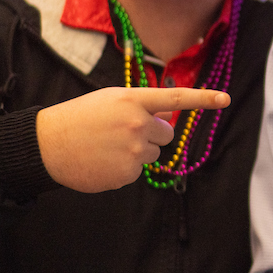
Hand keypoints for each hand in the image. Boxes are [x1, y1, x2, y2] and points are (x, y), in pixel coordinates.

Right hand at [36, 87, 230, 192]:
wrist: (47, 145)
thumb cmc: (80, 118)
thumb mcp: (110, 100)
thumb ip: (141, 106)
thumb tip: (168, 117)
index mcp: (133, 100)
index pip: (176, 98)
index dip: (204, 99)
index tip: (225, 99)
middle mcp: (137, 124)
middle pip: (166, 134)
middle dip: (151, 134)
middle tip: (121, 132)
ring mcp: (133, 150)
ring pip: (153, 154)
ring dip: (137, 151)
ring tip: (107, 146)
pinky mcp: (127, 173)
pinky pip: (138, 171)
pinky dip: (124, 168)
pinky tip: (103, 161)